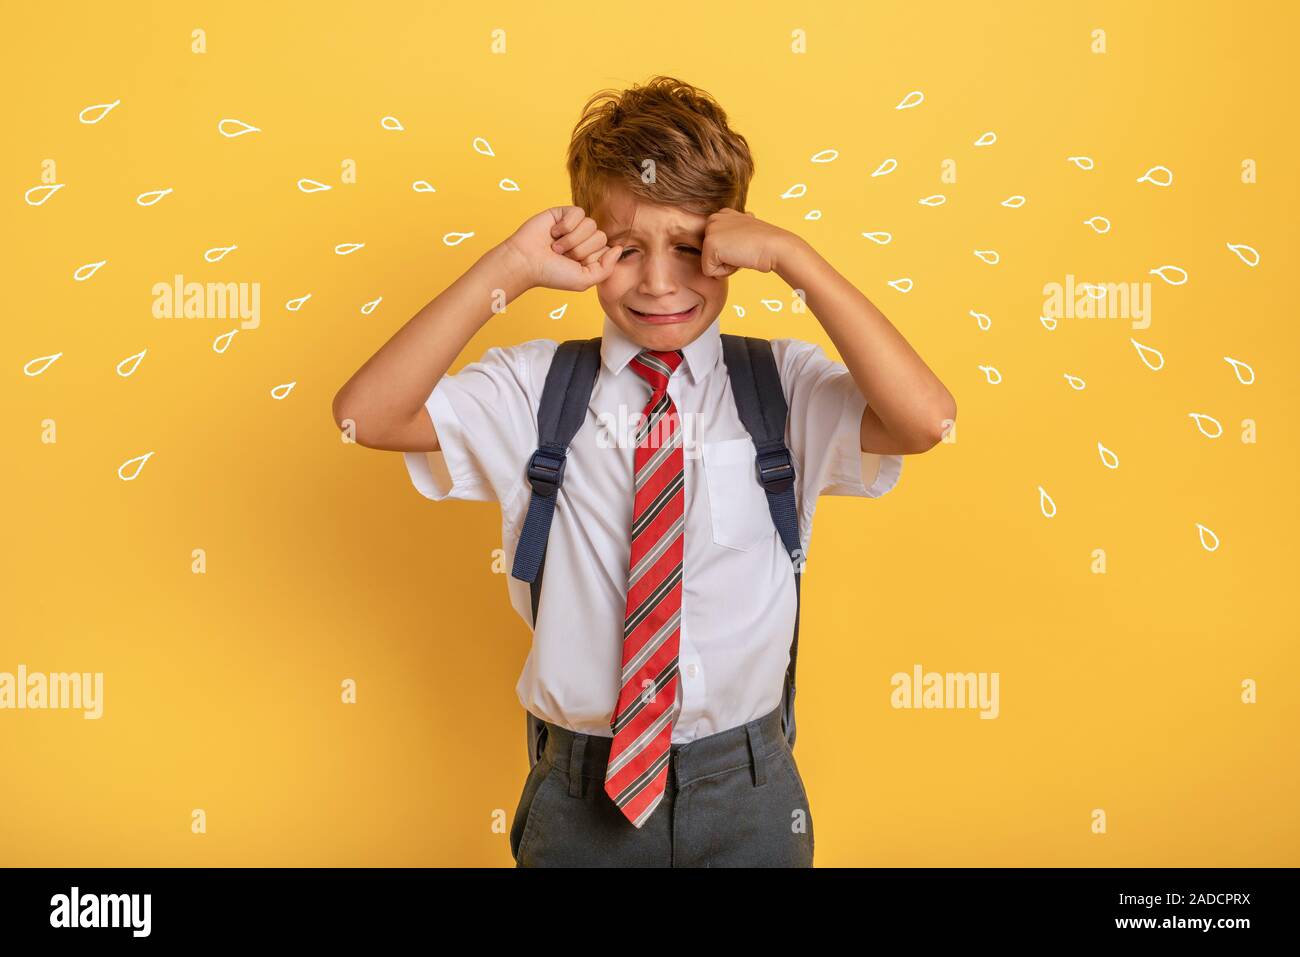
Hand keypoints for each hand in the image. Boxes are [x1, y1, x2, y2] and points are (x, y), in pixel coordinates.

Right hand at [500, 206, 622, 291]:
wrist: (526, 261)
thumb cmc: (552, 274)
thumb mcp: (584, 280)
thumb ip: (606, 269)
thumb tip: (618, 249)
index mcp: (592, 255)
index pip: (608, 250)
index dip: (592, 259)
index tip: (575, 265)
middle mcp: (585, 240)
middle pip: (601, 237)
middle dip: (581, 249)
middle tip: (563, 256)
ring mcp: (575, 226)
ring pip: (591, 224)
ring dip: (572, 239)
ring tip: (556, 246)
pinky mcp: (564, 213)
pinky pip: (578, 212)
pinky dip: (566, 225)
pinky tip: (554, 232)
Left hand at [700, 208, 795, 277]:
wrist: (775, 246)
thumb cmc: (765, 244)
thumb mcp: (746, 233)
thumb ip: (735, 234)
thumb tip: (734, 241)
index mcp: (722, 215)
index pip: (715, 248)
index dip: (731, 253)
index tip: (745, 245)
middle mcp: (713, 219)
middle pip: (709, 256)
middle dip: (725, 260)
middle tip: (744, 250)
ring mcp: (710, 230)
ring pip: (709, 264)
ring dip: (726, 266)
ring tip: (742, 253)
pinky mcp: (710, 244)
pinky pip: (709, 271)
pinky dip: (725, 271)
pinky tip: (739, 258)